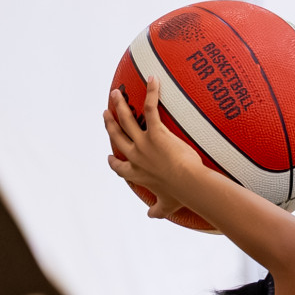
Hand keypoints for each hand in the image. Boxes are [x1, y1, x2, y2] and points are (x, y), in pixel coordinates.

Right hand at [104, 78, 203, 219]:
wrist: (188, 184)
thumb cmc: (180, 195)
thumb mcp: (167, 205)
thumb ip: (158, 210)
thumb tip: (152, 216)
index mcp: (137, 174)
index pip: (120, 168)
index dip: (113, 162)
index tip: (109, 157)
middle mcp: (136, 157)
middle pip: (117, 137)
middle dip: (110, 124)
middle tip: (105, 113)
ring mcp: (144, 143)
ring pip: (126, 120)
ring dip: (119, 106)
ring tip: (115, 94)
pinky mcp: (156, 132)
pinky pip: (150, 108)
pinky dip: (151, 93)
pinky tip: (153, 79)